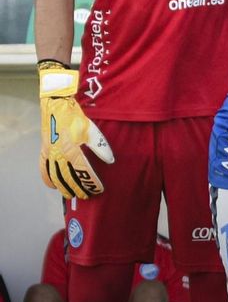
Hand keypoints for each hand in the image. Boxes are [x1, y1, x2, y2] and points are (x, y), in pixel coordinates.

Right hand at [38, 64, 114, 199]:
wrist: (56, 106)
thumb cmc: (76, 117)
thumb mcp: (92, 131)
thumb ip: (101, 147)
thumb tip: (110, 161)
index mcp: (72, 151)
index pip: (83, 173)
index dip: (91, 183)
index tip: (98, 190)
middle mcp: (59, 156)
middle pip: (69, 179)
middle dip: (78, 189)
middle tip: (87, 196)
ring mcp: (49, 154)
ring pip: (56, 177)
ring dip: (64, 188)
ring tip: (72, 194)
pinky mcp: (43, 151)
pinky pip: (44, 170)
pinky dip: (48, 180)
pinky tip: (54, 186)